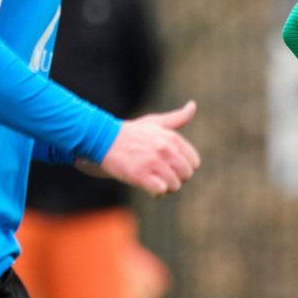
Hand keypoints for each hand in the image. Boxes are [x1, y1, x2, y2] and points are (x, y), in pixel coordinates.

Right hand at [82, 100, 199, 193]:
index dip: (184, 168)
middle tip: (160, 175)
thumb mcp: (155, 122)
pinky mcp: (140, 175)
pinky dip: (156, 192)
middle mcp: (165, 149)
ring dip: (165, 187)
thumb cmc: (131, 133)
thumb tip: (193, 105)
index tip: (171, 166)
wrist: (103, 140)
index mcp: (172, 138)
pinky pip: (160, 190)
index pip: (194, 163)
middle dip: (176, 179)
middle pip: (186, 175)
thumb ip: (178, 117)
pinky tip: (148, 187)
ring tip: (153, 180)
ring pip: (174, 185)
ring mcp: (153, 162)